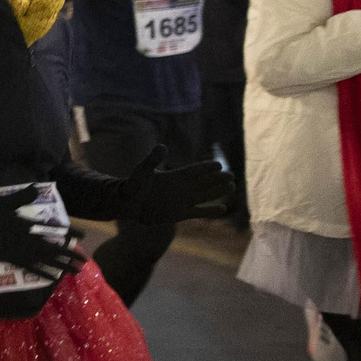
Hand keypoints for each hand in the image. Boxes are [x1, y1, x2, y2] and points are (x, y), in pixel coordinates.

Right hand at [0, 186, 83, 279]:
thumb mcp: (4, 202)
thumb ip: (22, 196)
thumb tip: (36, 188)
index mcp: (27, 225)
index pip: (53, 229)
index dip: (69, 232)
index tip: (83, 235)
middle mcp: (27, 241)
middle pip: (54, 249)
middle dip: (70, 254)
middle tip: (85, 260)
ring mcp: (21, 253)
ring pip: (46, 262)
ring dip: (62, 267)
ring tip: (76, 272)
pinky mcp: (13, 261)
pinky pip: (32, 269)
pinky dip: (44, 274)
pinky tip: (53, 279)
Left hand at [118, 145, 232, 223]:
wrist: (127, 205)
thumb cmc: (133, 186)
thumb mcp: (142, 171)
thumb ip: (152, 160)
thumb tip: (161, 147)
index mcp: (174, 176)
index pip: (194, 170)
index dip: (206, 167)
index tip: (219, 164)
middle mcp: (180, 188)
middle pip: (203, 181)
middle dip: (217, 178)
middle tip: (232, 176)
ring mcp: (181, 201)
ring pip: (204, 195)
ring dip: (217, 191)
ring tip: (232, 187)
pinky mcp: (179, 214)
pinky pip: (198, 211)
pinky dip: (210, 210)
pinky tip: (223, 209)